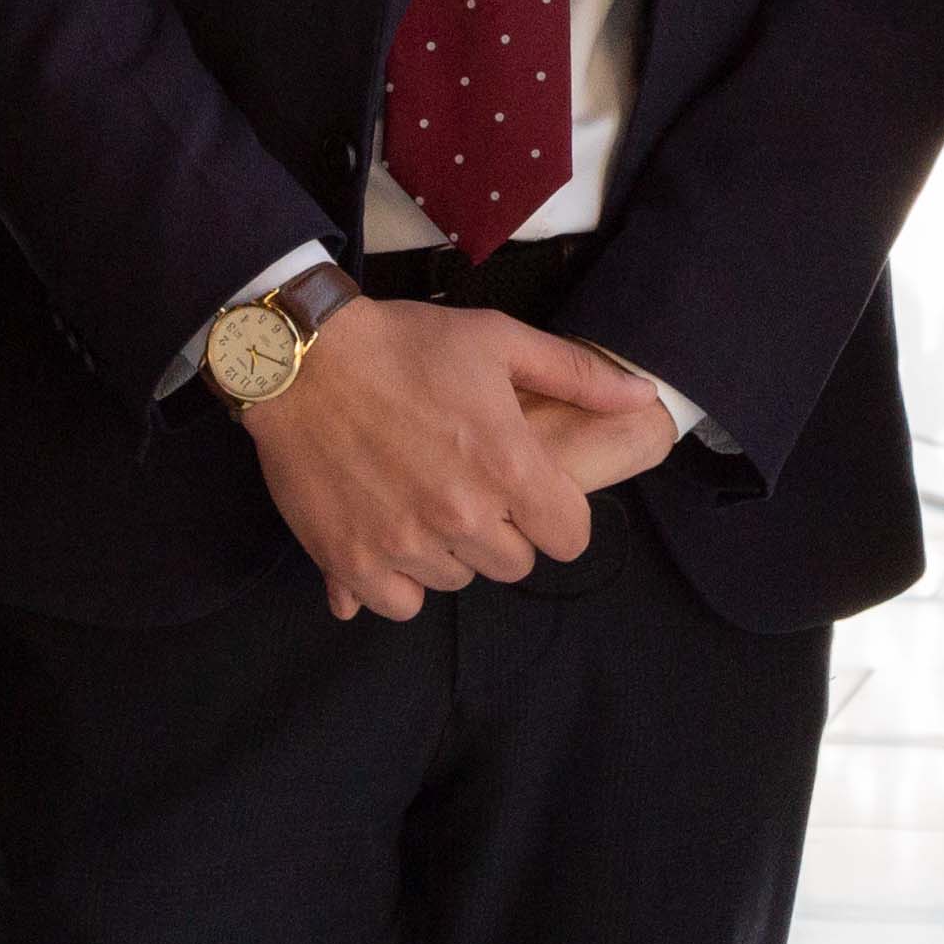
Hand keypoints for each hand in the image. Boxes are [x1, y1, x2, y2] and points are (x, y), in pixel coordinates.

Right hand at [240, 300, 654, 620]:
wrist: (302, 359)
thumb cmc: (404, 344)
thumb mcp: (497, 340)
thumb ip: (576, 374)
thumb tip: (642, 397)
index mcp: (507, 466)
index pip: (569, 539)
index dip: (555, 514)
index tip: (531, 492)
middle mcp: (462, 517)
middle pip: (513, 565)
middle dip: (502, 531)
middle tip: (468, 487)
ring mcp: (404, 545)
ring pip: (456, 581)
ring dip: (449, 552)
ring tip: (422, 500)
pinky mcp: (351, 562)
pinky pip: (398, 604)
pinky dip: (398, 580)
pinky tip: (389, 536)